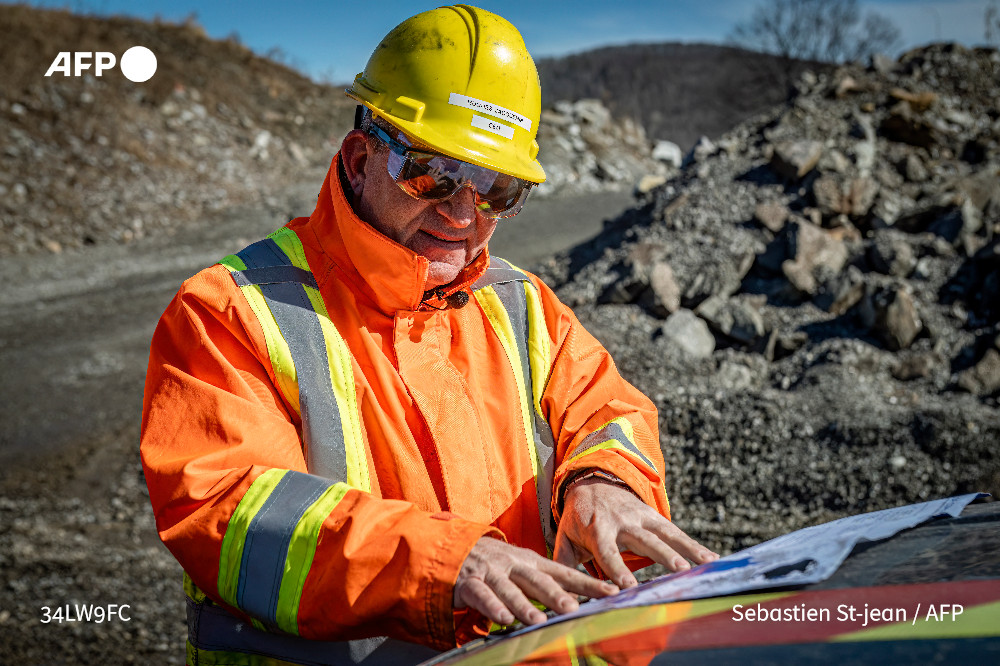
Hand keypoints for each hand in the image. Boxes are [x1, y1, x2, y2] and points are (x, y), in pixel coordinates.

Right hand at [453, 536, 618, 625]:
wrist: (453, 547)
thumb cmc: (495, 564)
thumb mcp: (522, 568)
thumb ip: (544, 583)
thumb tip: (576, 602)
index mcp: (532, 562)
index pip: (564, 573)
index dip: (588, 582)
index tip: (612, 591)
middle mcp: (515, 564)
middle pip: (539, 580)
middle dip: (558, 594)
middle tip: (575, 608)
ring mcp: (492, 572)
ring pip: (511, 589)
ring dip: (525, 605)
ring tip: (539, 621)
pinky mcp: (469, 582)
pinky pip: (482, 595)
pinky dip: (493, 607)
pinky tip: (503, 619)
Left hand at [554, 478, 718, 588]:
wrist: (591, 484)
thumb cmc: (577, 520)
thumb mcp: (565, 539)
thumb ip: (564, 566)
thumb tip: (562, 598)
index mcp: (597, 530)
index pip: (607, 552)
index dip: (617, 568)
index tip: (628, 587)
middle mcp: (621, 522)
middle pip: (643, 541)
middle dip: (662, 555)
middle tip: (679, 571)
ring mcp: (639, 517)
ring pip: (664, 534)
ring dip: (685, 549)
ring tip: (703, 564)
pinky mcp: (653, 516)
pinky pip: (674, 531)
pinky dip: (693, 544)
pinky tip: (711, 558)